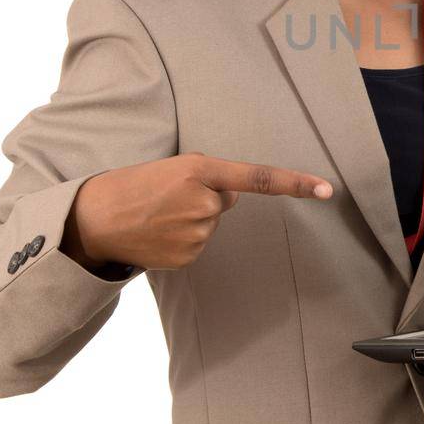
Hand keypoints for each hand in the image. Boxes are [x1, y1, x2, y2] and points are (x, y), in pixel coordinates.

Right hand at [63, 152, 333, 271]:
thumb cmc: (135, 186)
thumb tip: (235, 197)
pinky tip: (158, 234)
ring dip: (191, 219)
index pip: (260, 178)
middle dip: (205, 198)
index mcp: (202, 171)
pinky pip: (199, 245)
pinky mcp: (189, 256)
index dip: (296, 183)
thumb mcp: (175, 167)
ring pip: (212, 224)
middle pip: (226, 201)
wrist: (96, 219)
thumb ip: (211, 178)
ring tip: (158, 215)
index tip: (327, 189)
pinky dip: (182, 239)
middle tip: (168, 196)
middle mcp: (205, 201)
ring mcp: (198, 233)